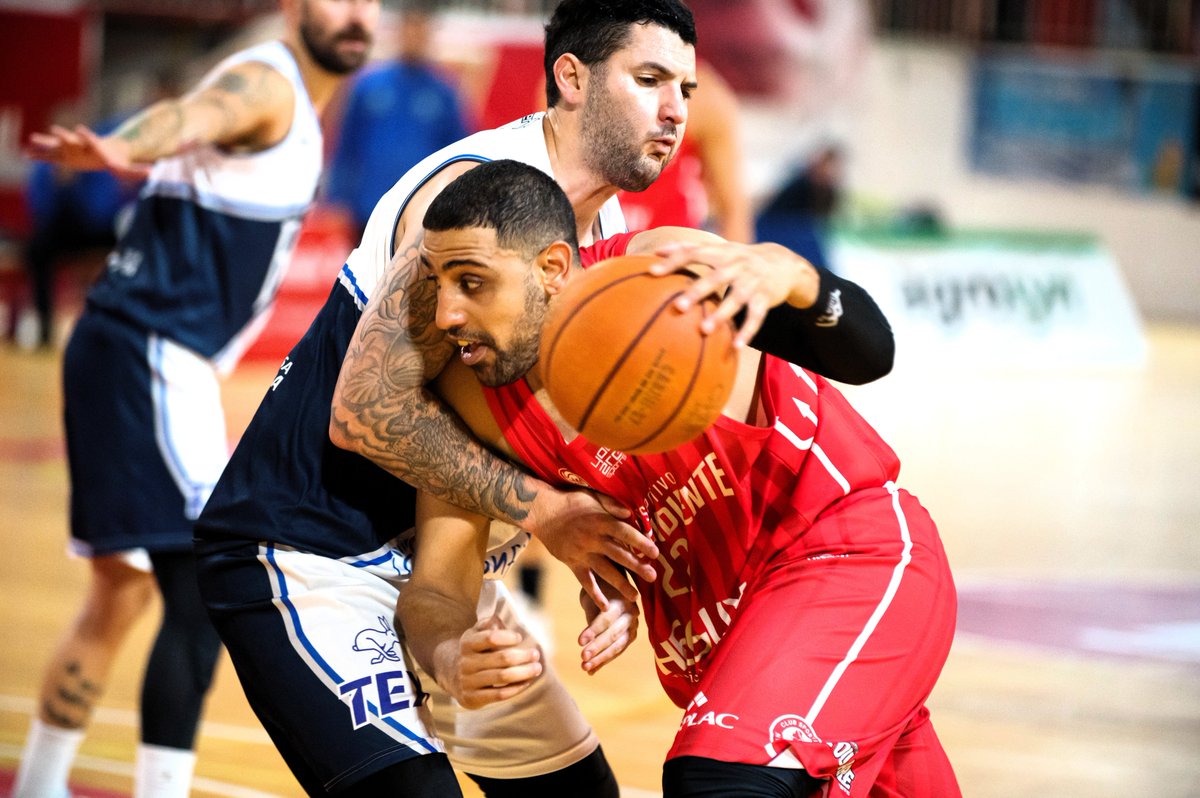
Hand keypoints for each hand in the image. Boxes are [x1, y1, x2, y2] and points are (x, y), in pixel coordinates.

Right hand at [27, 125, 150, 180]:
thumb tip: (154, 171)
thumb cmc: (118, 161)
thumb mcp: (128, 168)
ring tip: (32, 139)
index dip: (86, 135)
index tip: (79, 128)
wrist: (108, 151)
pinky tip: (27, 154)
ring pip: (58, 145)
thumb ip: (139, 170)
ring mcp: (72, 150)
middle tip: (56, 130)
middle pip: (73, 141)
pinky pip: (51, 156)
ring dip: (46, 143)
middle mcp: (82, 146)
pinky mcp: (66, 156)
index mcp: (96, 147)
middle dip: (65, 136)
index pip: (91, 141)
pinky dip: (39, 155)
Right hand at [448, 615, 541, 708]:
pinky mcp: (472, 698)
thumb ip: (486, 624)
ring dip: (524, 672)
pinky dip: (516, 688)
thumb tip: (497, 620)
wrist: (452, 676)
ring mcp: (468, 682)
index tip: (520, 638)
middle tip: (536, 654)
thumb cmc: (474, 651)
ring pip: (502, 676)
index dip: (507, 637)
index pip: (490, 638)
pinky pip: (499, 694)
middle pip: (501, 658)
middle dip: (523, 656)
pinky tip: (527, 682)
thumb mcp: (475, 634)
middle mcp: (466, 662)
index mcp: (467, 643)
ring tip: (537, 668)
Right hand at [528, 489, 657, 608]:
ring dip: (620, 585)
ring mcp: (582, 553)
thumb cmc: (571, 502)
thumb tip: (630, 512)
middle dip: (636, 566)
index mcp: (600, 521)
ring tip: (635, 597)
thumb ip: (611, 504)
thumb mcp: (592, 496)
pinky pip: (585, 581)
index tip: (655, 552)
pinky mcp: (572, 563)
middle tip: (652, 577)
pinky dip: (594, 594)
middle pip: (618, 554)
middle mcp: (592, 539)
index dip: (640, 542)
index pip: (624, 532)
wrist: (543, 512)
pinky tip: (605, 606)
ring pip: (604, 571)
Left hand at [578, 585, 638, 674]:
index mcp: (622, 601)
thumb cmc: (599, 588)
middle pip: (613, 634)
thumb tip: (587, 639)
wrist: (614, 584)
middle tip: (582, 657)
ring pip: (617, 646)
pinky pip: (617, 651)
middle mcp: (631, 615)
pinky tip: (590, 671)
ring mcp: (633, 627)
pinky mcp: (630, 636)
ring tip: (584, 667)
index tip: (579, 642)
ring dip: (600, 659)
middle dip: (597, 647)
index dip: (593, 631)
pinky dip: (603, 661)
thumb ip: (592, 613)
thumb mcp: (593, 595)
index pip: (607, 619)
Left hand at [649, 240, 819, 347]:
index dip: (674, 261)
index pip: (694, 252)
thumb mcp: (720, 248)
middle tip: (678, 306)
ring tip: (705, 330)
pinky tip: (736, 346)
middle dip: (697, 291)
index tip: (653, 273)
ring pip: (737, 299)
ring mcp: (752, 282)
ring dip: (721, 315)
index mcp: (722, 252)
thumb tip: (657, 251)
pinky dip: (748, 331)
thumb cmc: (741, 258)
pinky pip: (757, 317)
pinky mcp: (765, 298)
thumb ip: (689, 248)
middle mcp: (737, 265)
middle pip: (716, 277)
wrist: (784, 263)